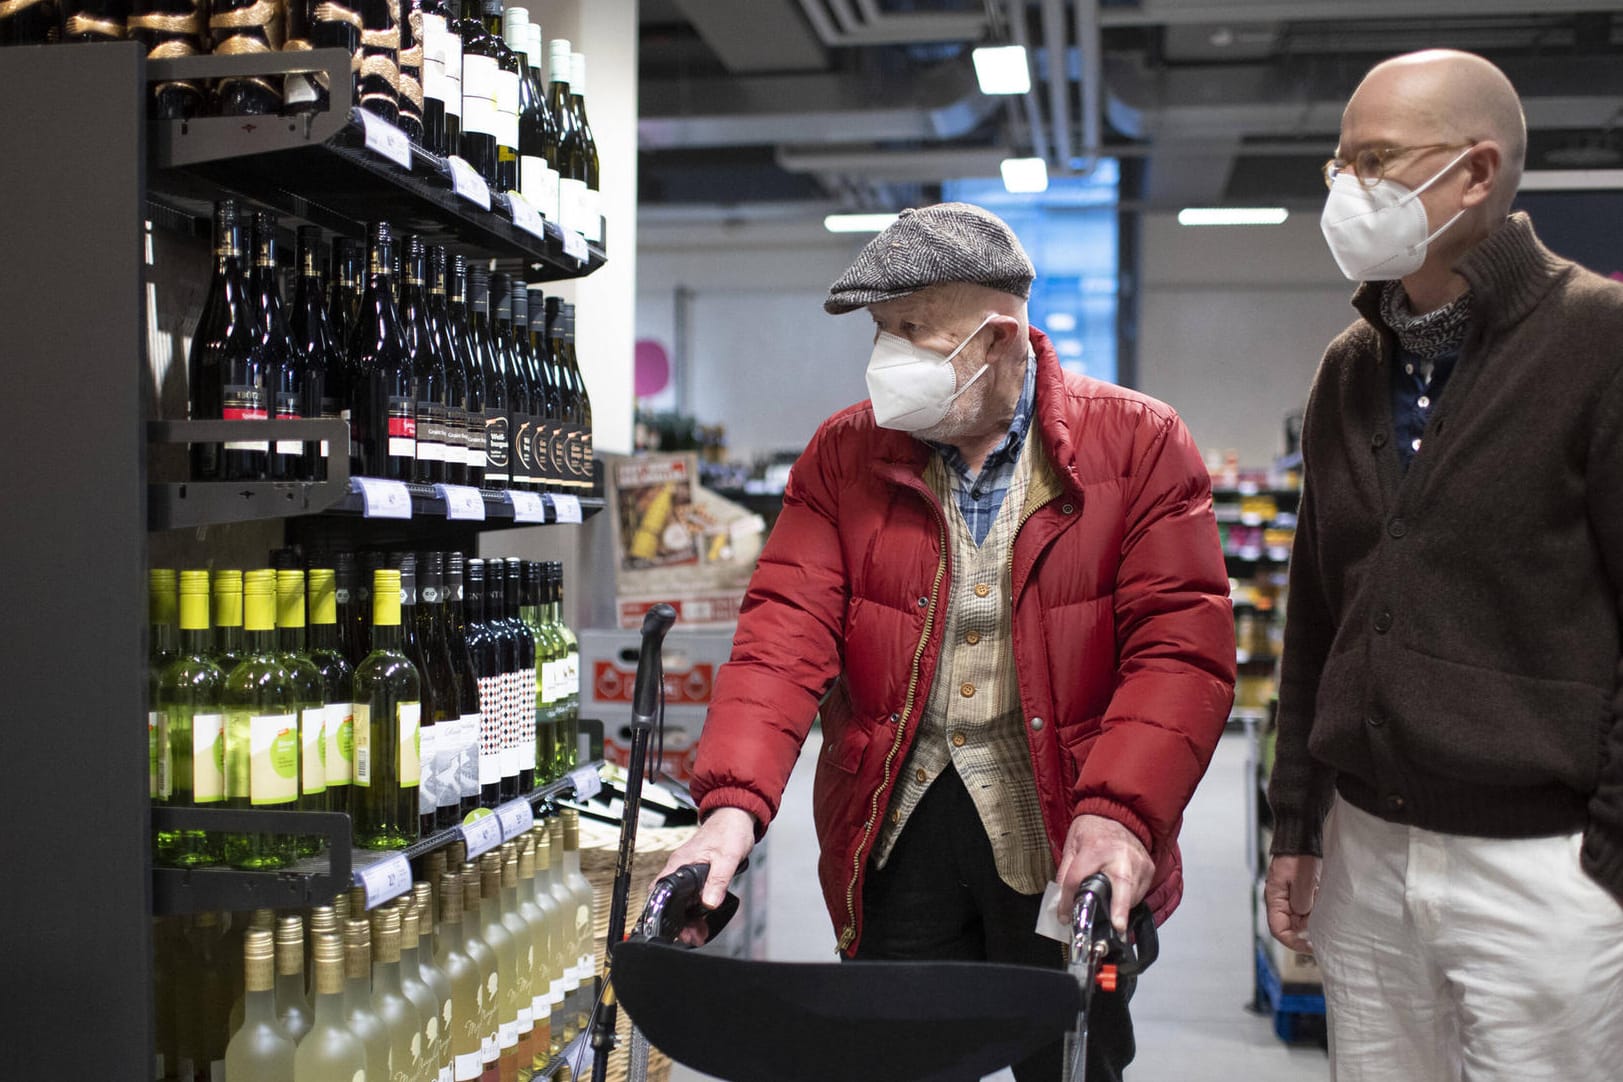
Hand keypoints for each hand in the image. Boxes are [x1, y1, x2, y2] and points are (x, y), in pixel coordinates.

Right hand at [654, 807, 755, 945]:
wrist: (737, 817)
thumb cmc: (729, 831)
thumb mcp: (726, 858)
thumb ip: (717, 881)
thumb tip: (709, 902)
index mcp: (680, 864)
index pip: (660, 890)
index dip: (660, 911)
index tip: (672, 928)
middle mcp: (680, 868)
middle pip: (670, 901)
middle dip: (679, 922)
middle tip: (691, 937)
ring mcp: (688, 872)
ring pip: (681, 902)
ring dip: (688, 919)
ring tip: (699, 934)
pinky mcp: (698, 875)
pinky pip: (692, 897)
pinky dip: (696, 911)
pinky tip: (704, 921)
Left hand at [1055, 814, 1154, 933]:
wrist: (1121, 812)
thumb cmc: (1094, 829)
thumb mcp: (1072, 844)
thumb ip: (1066, 873)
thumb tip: (1062, 905)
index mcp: (1095, 848)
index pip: (1078, 878)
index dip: (1068, 900)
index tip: (1065, 916)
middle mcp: (1120, 856)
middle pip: (1121, 885)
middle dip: (1120, 909)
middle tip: (1118, 928)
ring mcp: (1138, 863)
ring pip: (1132, 895)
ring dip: (1120, 908)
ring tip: (1110, 912)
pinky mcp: (1149, 868)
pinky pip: (1140, 892)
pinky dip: (1129, 900)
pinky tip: (1120, 896)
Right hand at [1264, 854, 1319, 954]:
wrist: (1302, 839)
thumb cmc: (1298, 855)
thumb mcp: (1302, 877)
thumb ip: (1302, 899)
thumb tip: (1303, 916)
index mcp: (1274, 898)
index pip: (1278, 930)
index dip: (1293, 942)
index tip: (1309, 946)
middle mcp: (1280, 902)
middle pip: (1291, 927)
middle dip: (1307, 930)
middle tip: (1323, 927)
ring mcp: (1290, 898)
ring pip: (1301, 920)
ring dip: (1313, 920)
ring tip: (1325, 911)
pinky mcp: (1301, 895)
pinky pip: (1307, 910)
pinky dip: (1316, 911)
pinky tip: (1325, 904)